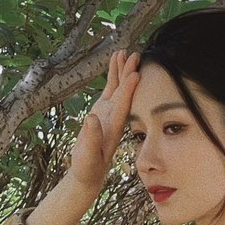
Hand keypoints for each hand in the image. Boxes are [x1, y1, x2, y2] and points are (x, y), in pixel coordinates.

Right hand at [68, 49, 139, 192]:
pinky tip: (115, 60)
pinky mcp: (103, 109)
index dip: (128, 91)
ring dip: (122, 70)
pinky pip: (110, 89)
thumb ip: (91, 138)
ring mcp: (110, 112)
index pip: (123, 106)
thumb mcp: (88, 156)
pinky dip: (113, 75)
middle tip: (136, 55)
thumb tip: (92, 118)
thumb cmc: (88, 167)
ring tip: (124, 52)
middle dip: (129, 74)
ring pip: (118, 87)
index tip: (135, 74)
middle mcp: (115, 117)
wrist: (89, 173)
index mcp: (113, 128)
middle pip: (124, 93)